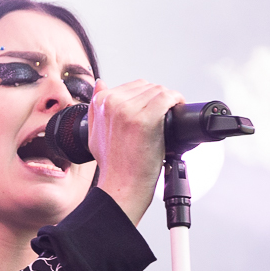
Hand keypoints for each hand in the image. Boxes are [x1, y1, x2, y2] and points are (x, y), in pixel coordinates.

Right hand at [88, 79, 185, 225]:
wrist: (121, 186)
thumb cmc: (113, 166)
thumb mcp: (94, 134)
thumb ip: (96, 107)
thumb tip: (101, 83)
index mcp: (101, 103)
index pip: (132, 86)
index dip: (146, 99)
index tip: (151, 113)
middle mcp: (112, 103)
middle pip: (147, 87)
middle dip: (157, 100)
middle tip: (160, 119)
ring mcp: (128, 110)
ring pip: (159, 91)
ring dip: (168, 102)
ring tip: (167, 119)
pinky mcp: (145, 119)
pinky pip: (167, 98)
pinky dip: (175, 102)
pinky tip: (175, 113)